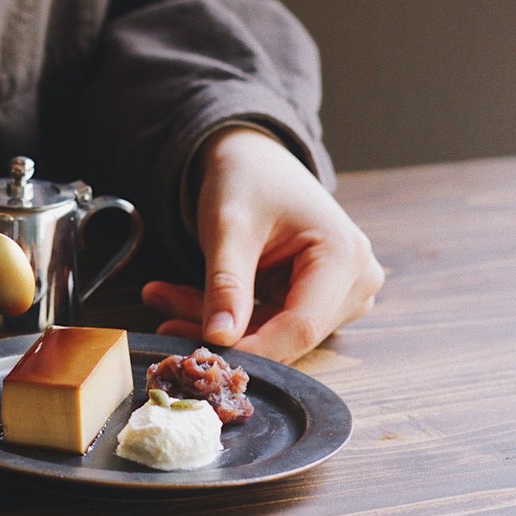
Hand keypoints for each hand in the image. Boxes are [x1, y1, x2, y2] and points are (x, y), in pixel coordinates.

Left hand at [141, 127, 383, 362]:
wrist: (252, 158)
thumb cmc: (247, 179)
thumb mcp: (229, 227)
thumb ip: (226, 283)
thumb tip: (218, 338)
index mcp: (345, 257)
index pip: (301, 326)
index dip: (253, 348)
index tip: (205, 358)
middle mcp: (354, 282)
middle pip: (285, 332)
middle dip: (222, 330)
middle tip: (162, 319)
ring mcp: (338, 294)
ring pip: (269, 331)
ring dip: (213, 320)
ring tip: (161, 297)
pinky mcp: (314, 300)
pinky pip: (265, 322)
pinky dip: (222, 312)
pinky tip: (178, 297)